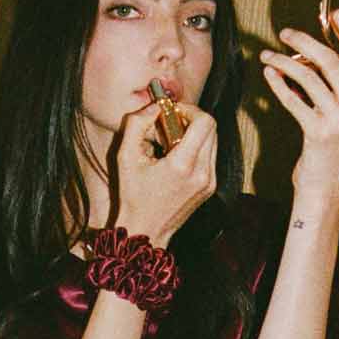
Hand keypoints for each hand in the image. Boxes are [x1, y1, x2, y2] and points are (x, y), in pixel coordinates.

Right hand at [111, 101, 217, 248]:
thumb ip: (136, 124)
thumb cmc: (133, 197)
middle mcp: (202, 173)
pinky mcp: (210, 187)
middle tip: (170, 125)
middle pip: (211, 128)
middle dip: (191, 120)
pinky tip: (176, 157)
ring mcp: (209, 182)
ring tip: (171, 143)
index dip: (189, 110)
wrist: (146, 231)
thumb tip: (154, 107)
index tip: (172, 113)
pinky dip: (196, 149)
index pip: (204, 122)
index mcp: (183, 165)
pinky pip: (210, 156)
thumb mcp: (125, 157)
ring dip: (194, 134)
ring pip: (213, 140)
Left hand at [258, 10, 338, 201]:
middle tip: (285, 33)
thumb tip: (310, 55)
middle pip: (330, 60)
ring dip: (283, 62)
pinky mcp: (318, 133)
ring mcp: (338, 120)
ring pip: (308, 77)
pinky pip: (294, 100)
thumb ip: (335, 86)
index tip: (336, 13)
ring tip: (267, 56)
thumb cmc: (330, 148)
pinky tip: (268, 74)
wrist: (327, 185)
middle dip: (305, 41)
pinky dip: (278, 84)